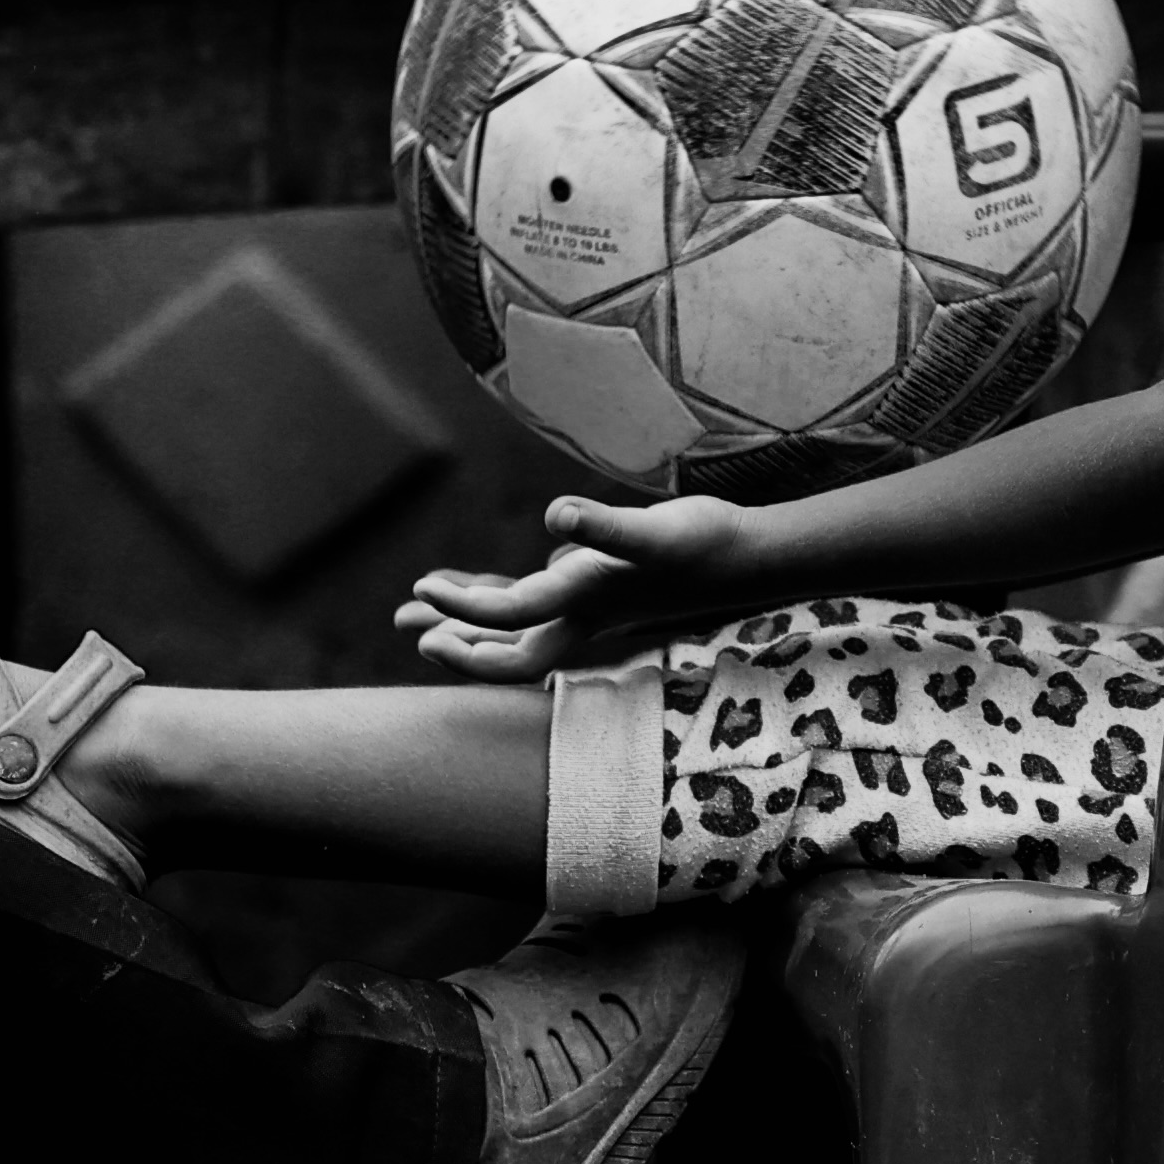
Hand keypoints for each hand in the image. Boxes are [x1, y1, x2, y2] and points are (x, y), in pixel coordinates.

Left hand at [391, 491, 789, 680]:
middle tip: (406, 626)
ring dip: (472, 622)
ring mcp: (596, 611)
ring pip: (521, 628)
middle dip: (456, 644)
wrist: (756, 556)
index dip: (464, 613)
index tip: (423, 592)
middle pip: (508, 650)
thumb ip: (606, 525)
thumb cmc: (707, 542)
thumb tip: (558, 513)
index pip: (511, 619)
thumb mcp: (656, 529)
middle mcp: (586, 618)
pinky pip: (544, 603)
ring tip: (420, 611)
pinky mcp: (608, 592)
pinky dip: (510, 599)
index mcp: (587, 603)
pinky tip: (493, 584)